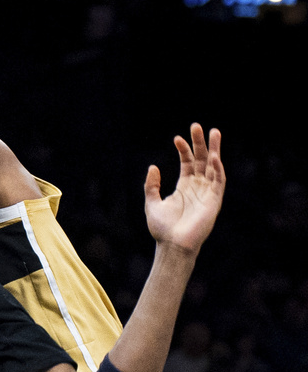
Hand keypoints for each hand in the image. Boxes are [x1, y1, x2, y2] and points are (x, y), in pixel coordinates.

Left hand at [144, 123, 224, 253]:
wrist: (172, 245)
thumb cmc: (162, 228)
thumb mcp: (152, 203)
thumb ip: (152, 185)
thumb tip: (153, 166)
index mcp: (184, 187)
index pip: (188, 163)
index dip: (184, 150)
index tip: (177, 138)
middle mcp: (198, 187)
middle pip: (202, 160)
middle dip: (201, 143)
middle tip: (198, 126)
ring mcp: (207, 193)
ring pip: (214, 166)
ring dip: (214, 150)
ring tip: (214, 132)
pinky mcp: (214, 201)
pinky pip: (219, 181)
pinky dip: (218, 169)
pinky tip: (214, 156)